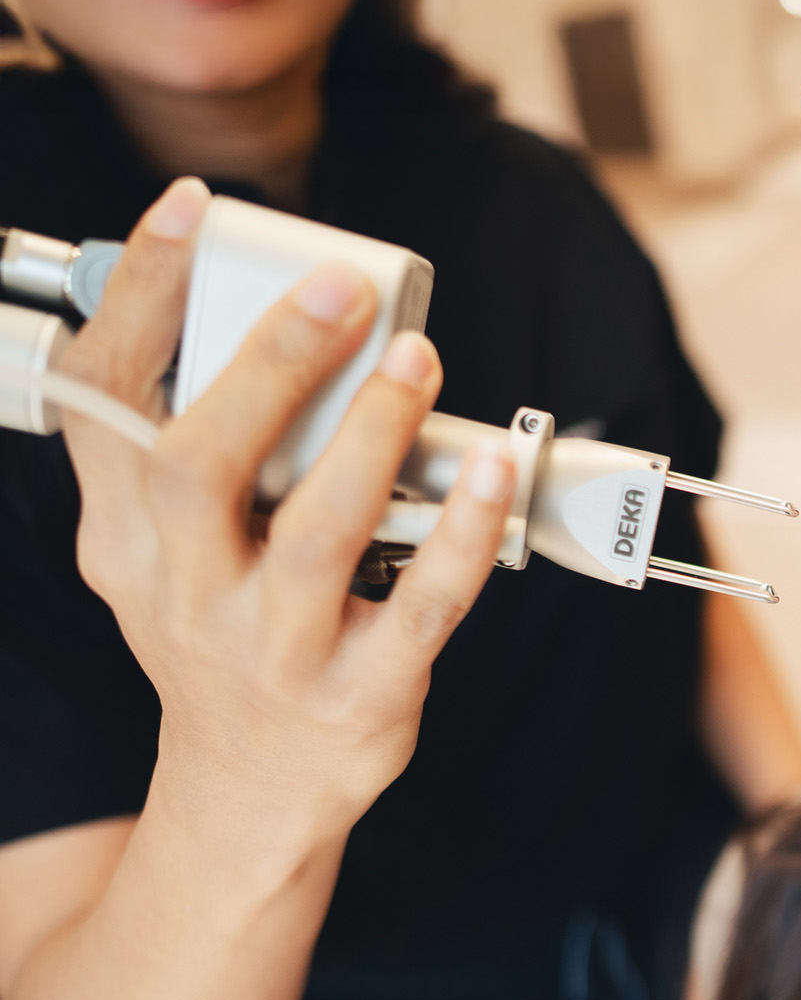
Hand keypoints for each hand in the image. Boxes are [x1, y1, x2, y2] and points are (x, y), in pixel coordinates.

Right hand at [59, 177, 514, 863]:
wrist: (251, 789)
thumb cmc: (220, 631)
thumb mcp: (157, 548)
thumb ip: (174, 444)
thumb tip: (229, 297)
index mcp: (124, 537)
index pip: (105, 403)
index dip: (143, 298)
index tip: (191, 210)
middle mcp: (183, 592)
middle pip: (199, 464)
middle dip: (269, 366)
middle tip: (339, 288)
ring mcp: (272, 651)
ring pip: (318, 532)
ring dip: (375, 436)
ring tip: (419, 358)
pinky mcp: (362, 694)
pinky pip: (424, 605)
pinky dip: (466, 533)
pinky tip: (497, 469)